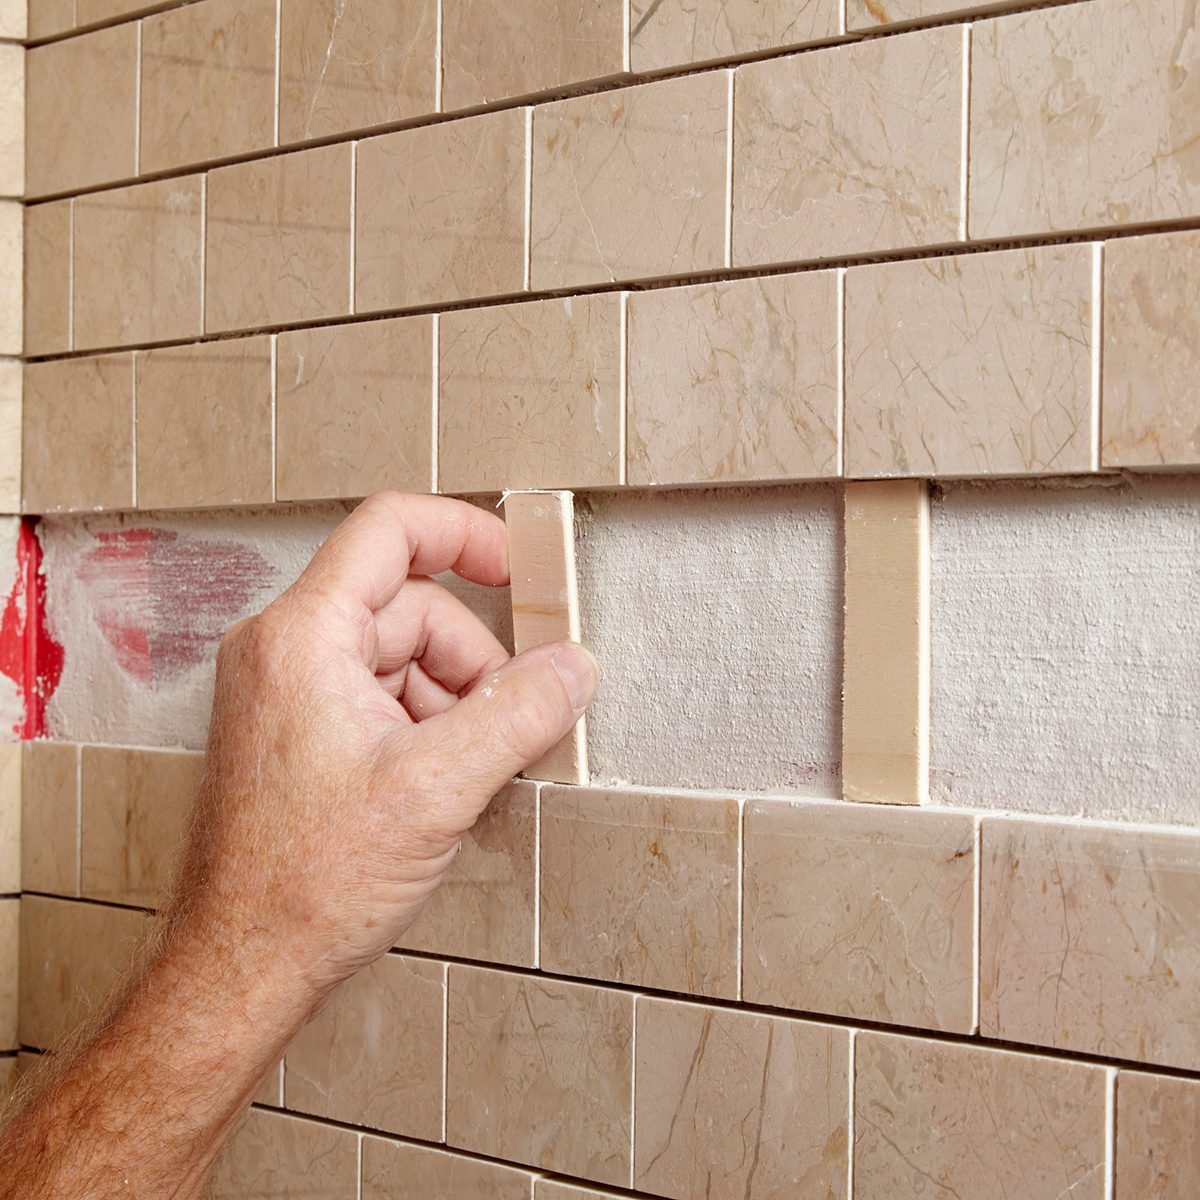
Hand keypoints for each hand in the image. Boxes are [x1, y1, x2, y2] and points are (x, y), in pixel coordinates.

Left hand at [164, 492, 597, 1017]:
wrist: (243, 965)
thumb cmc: (303, 886)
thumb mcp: (438, 790)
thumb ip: (518, 714)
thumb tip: (571, 667)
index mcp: (303, 637)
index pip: (391, 529)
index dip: (466, 534)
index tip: (516, 567)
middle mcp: (284, 650)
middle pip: (410, 606)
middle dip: (472, 661)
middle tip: (505, 724)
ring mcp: (286, 690)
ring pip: (400, 656)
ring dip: (451, 701)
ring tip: (465, 772)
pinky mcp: (297, 729)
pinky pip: (379, 694)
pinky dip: (424, 725)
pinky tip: (438, 784)